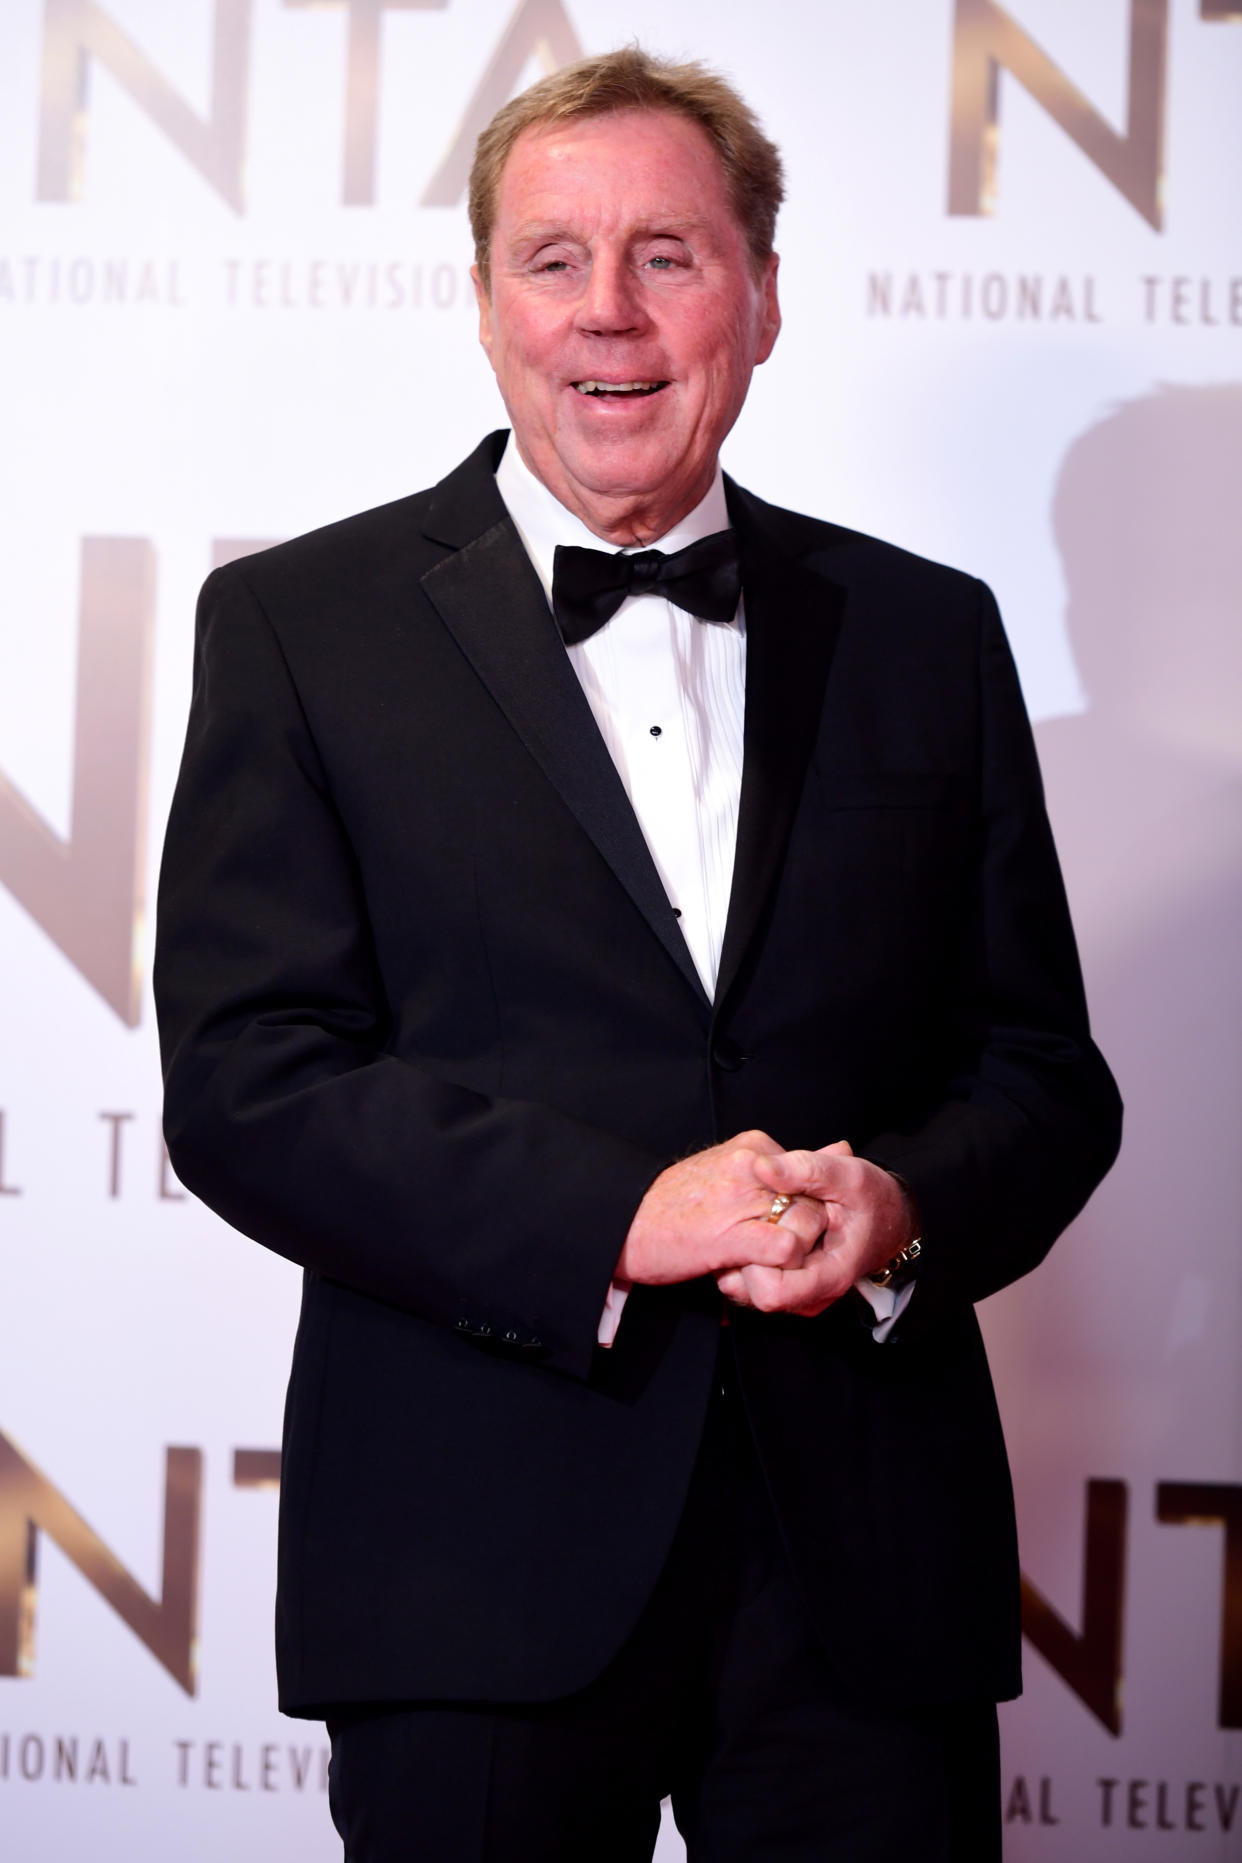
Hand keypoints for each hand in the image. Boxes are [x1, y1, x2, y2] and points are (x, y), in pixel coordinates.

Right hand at [615, 1131, 828, 1287]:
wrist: (626, 1225)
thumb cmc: (676, 1204)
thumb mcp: (732, 1171)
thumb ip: (783, 1165)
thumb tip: (842, 1148)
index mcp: (753, 1147)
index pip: (811, 1176)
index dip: (806, 1209)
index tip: (785, 1226)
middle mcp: (752, 1165)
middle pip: (815, 1200)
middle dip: (808, 1233)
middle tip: (780, 1251)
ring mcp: (742, 1199)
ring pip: (808, 1224)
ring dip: (797, 1252)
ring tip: (766, 1261)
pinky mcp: (733, 1235)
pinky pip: (786, 1250)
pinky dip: (783, 1267)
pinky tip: (757, 1269)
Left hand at [715, 1141, 917, 1316]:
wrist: (890, 1217)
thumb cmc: (872, 1198)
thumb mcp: (848, 1175)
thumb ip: (806, 1169)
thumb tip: (760, 1165)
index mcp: (829, 1277)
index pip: (771, 1293)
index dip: (757, 1259)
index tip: (764, 1222)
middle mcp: (811, 1296)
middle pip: (751, 1292)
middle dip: (744, 1253)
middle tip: (754, 1216)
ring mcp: (798, 1296)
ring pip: (745, 1288)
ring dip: (742, 1254)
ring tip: (756, 1220)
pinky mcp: (788, 1287)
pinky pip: (750, 1281)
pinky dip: (747, 1254)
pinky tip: (759, 1227)